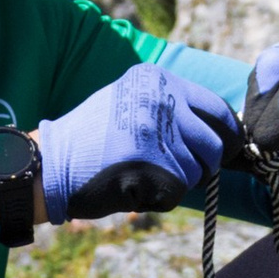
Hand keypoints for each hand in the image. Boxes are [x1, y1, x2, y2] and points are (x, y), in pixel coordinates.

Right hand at [36, 66, 234, 223]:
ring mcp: (158, 133)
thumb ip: (169, 108)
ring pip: (196, 171)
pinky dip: (159, 198)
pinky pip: (177, 193)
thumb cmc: (91, 138)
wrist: (52, 163)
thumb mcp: (130, 101)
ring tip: (141, 174)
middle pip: (214, 144)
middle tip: (181, 171)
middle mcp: (162, 100)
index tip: (226, 148)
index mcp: (158, 79)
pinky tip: (132, 187)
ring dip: (175, 182)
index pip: (216, 108)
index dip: (227, 134)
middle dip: (204, 164)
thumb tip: (218, 132)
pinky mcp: (154, 167)